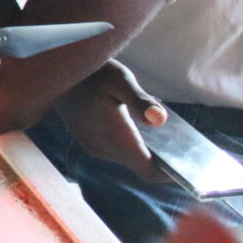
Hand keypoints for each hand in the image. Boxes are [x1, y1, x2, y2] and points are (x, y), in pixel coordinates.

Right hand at [55, 59, 169, 182]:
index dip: (170, 173)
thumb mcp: (121, 80)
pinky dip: (128, 142)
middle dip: (159, 157)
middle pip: (140, 165)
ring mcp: (93, 146)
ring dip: (142, 147)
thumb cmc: (92, 72)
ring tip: (155, 127)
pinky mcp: (87, 140)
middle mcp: (104, 149)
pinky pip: (115, 150)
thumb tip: (160, 119)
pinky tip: (132, 121)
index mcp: (116, 141)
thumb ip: (140, 101)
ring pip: (127, 157)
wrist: (54, 69)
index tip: (188, 163)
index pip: (149, 172)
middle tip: (179, 141)